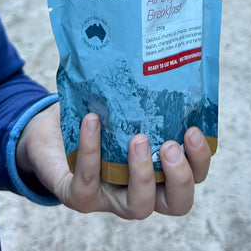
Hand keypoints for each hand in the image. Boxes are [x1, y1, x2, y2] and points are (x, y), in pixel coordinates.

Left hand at [16, 103, 211, 218]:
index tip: (193, 129)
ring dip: (142, 174)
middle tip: (170, 145)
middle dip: (180, 177)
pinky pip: (87, 183)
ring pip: (138, 207)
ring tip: (138, 138)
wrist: (50, 132)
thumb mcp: (124, 103)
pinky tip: (92, 121)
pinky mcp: (78, 196)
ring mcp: (110, 198)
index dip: (200, 160)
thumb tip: (160, 43)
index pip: (194, 176)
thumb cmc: (97, 115)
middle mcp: (141, 189)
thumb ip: (144, 88)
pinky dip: (91, 151)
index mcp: (160, 169)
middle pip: (177, 203)